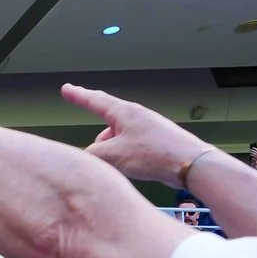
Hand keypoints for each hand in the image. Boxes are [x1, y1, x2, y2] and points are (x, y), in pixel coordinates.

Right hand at [62, 84, 212, 185]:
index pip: (95, 101)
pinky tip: (132, 169)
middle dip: (99, 140)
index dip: (78, 96)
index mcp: (124, 112)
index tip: (67, 89)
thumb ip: (92, 154)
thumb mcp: (113, 155)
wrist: (189, 164)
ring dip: (113, 152)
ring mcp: (147, 129)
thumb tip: (86, 156)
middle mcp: (136, 117)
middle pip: (107, 125)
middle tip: (100, 155)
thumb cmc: (154, 154)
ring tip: (121, 166)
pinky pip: (130, 147)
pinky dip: (125, 157)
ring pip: (118, 139)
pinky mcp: (155, 142)